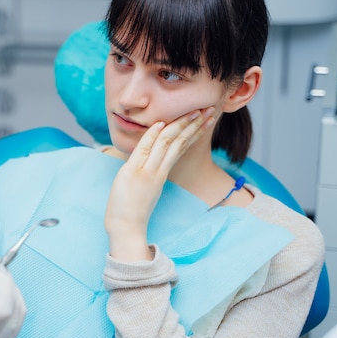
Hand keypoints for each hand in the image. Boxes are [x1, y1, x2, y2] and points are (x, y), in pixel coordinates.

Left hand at [104, 107, 214, 260]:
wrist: (126, 228)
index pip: (181, 146)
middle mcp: (159, 170)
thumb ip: (151, 172)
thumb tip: (151, 161)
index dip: (194, 131)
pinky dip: (152, 136)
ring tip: (196, 111)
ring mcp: (148, 171)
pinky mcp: (135, 174)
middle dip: (195, 123)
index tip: (204, 118)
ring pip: (167, 143)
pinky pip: (145, 151)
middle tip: (210, 109)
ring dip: (181, 124)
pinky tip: (161, 124)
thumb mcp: (145, 187)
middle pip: (180, 141)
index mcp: (162, 173)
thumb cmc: (132, 209)